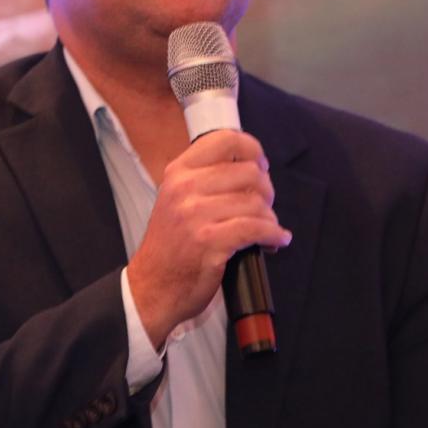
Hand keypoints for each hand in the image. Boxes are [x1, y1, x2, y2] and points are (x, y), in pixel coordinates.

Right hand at [126, 130, 291, 348]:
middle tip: (264, 206)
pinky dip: (274, 235)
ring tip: (267, 229)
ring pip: (256, 203)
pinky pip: (256, 229)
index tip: (260, 165)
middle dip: (266, 191)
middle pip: (249, 172)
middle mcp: (185, 188)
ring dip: (270, 218)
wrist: (151, 287)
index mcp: (179, 172)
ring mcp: (196, 215)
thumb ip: (205, 179)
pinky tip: (276, 240)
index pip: (225, 140)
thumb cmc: (169, 246)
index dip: (252, 149)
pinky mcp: (210, 242)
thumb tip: (250, 168)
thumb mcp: (176, 199)